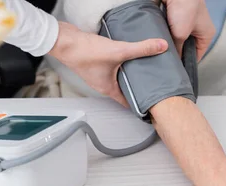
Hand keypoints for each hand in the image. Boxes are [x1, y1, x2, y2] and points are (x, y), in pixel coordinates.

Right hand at [48, 21, 167, 105]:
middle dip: (138, 86)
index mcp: (109, 88)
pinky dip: (120, 63)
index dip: (140, 103)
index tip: (152, 104)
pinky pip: (111, 66)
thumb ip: (141, 49)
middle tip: (153, 84)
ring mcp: (98, 73)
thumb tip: (161, 46)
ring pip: (118, 77)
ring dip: (129, 74)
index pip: (127, 102)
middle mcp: (103, 83)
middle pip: (124, 89)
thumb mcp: (118, 51)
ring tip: (143, 68)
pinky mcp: (95, 62)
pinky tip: (126, 54)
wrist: (64, 41)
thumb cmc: (84, 53)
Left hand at [163, 0, 214, 60]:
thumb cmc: (185, 6)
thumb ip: (177, 48)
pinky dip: (164, 31)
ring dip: (168, 40)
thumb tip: (173, 58)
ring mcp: (186, 20)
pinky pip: (169, 28)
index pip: (197, 55)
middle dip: (176, 51)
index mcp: (206, 34)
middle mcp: (197, 28)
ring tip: (160, 49)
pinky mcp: (175, 14)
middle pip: (186, 46)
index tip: (176, 71)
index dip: (186, 63)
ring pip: (176, 37)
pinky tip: (157, 36)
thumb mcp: (181, 34)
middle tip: (165, 61)